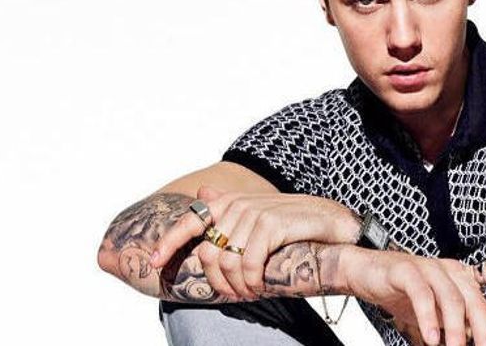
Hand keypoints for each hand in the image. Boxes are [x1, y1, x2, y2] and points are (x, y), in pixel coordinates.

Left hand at [149, 185, 358, 299]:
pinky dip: (251, 281)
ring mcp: (253, 212)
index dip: (168, 242)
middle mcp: (238, 204)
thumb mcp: (259, 215)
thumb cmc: (295, 224)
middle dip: (217, 281)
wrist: (333, 223)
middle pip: (208, 253)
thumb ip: (229, 207)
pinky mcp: (270, 224)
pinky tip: (259, 287)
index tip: (152, 262)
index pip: (189, 222)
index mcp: (229, 202)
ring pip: (226, 261)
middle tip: (234, 294)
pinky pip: (247, 263)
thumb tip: (202, 193)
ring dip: (236, 286)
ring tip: (249, 293)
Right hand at [347, 245, 485, 345]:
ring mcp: (427, 267)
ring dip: (456, 330)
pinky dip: (428, 318)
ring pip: (450, 298)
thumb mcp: (446, 312)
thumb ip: (481, 316)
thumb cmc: (406, 293)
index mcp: (462, 276)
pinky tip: (431, 338)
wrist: (364, 275)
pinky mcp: (405, 270)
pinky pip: (422, 294)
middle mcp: (448, 269)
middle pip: (474, 298)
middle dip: (484, 328)